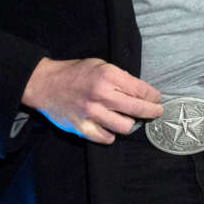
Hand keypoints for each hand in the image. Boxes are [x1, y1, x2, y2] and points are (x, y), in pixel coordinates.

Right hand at [22, 57, 162, 143]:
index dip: (153, 95)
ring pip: (125, 127)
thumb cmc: (75, 73)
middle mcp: (101, 95)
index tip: (156, 98)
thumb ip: (119, 78)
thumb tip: (140, 92)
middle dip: (152, 111)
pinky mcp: (82, 128)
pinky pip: (106, 138)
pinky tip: (111, 127)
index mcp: (108, 76)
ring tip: (131, 119)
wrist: (46, 84)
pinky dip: (112, 134)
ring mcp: (91, 114)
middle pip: (137, 110)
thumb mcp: (100, 65)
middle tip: (157, 112)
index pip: (140, 90)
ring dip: (131, 123)